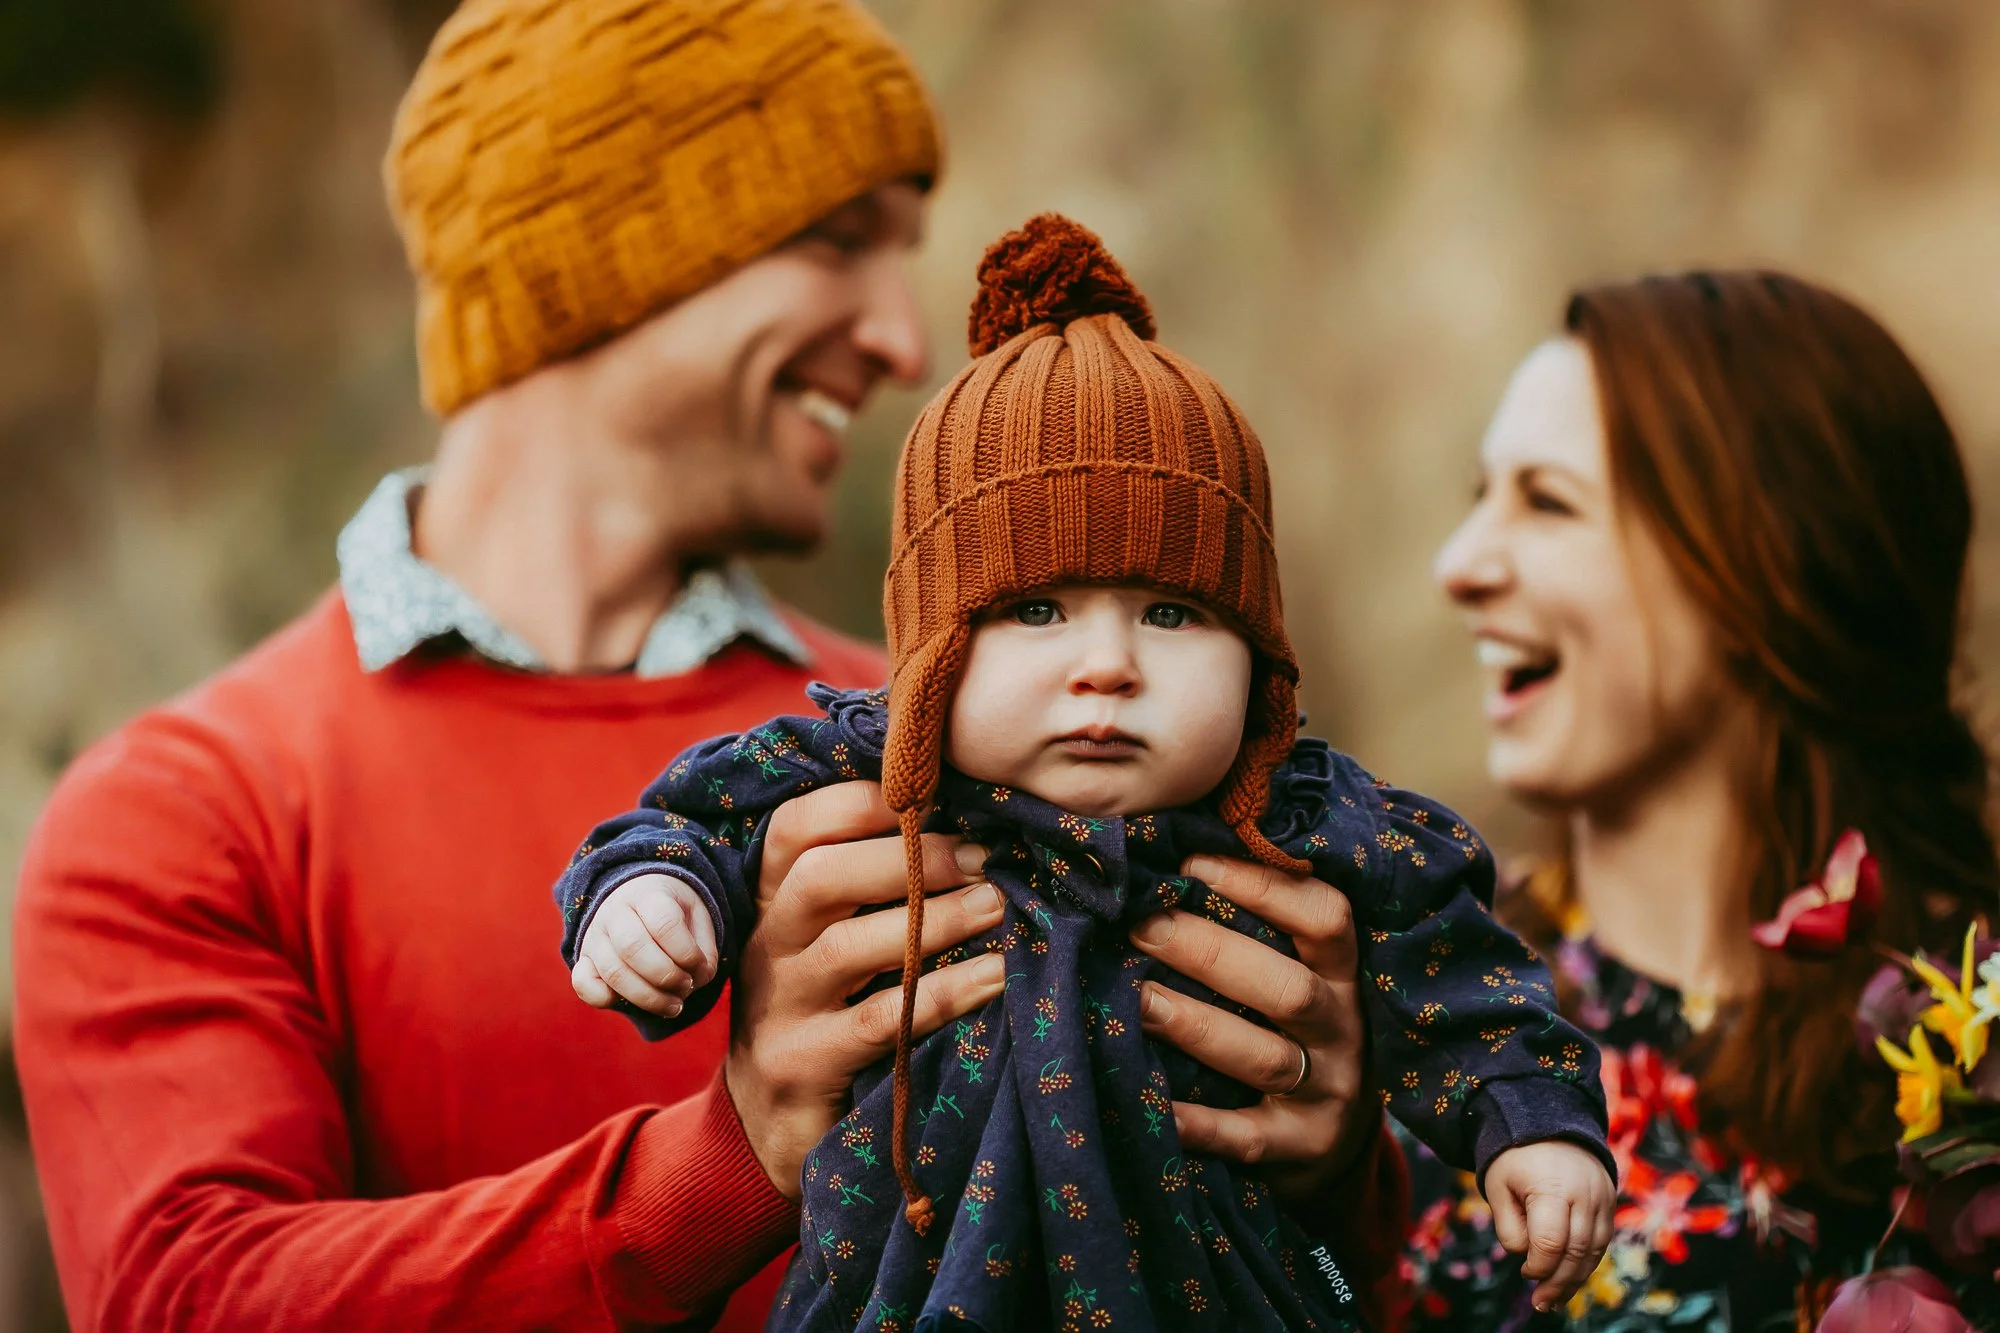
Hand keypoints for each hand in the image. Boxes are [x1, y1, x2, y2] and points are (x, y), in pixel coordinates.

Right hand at [570, 874, 717, 1017]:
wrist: (637, 898)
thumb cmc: (672, 912)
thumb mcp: (697, 917)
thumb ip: (703, 949)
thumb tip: (698, 979)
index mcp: (647, 895)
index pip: (664, 923)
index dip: (687, 952)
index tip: (698, 965)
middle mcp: (614, 913)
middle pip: (634, 948)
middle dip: (667, 977)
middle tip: (686, 986)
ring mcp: (595, 936)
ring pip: (613, 972)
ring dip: (648, 997)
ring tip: (674, 1005)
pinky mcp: (584, 959)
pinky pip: (583, 984)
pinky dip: (604, 1000)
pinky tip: (631, 1003)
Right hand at [723, 781, 1008, 1196]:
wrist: (767, 1125)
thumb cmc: (822, 1012)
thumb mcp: (827, 942)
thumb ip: (868, 889)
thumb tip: (967, 829)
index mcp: (772, 903)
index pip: (793, 830)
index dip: (858, 804)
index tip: (930, 798)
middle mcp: (767, 947)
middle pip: (818, 877)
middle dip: (906, 857)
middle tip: (979, 858)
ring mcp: (780, 1009)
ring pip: (848, 947)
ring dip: (934, 920)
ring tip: (998, 906)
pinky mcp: (805, 1066)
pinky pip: (879, 1020)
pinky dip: (944, 993)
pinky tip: (994, 977)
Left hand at [1132, 852, 1370, 1199]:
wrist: (1333, 1147)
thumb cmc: (1293, 1034)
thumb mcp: (1299, 977)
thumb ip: (1259, 931)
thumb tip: (1171, 859)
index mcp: (1344, 977)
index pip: (1326, 919)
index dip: (1265, 886)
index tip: (1193, 863)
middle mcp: (1343, 1032)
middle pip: (1289, 989)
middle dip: (1212, 953)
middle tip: (1142, 926)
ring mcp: (1326, 1096)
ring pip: (1265, 1057)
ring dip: (1197, 1025)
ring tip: (1135, 1000)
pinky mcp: (1297, 1151)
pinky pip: (1244, 1137)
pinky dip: (1196, 1123)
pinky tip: (1150, 1102)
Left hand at [1485, 1140, 1615, 1312]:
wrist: (1550, 1123)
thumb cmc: (1516, 1159)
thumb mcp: (1498, 1187)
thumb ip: (1509, 1226)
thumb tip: (1527, 1259)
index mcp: (1553, 1187)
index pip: (1551, 1241)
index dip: (1538, 1265)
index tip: (1524, 1272)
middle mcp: (1585, 1194)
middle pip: (1576, 1251)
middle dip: (1559, 1283)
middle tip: (1542, 1304)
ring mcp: (1603, 1198)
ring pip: (1594, 1251)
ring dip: (1575, 1279)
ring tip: (1555, 1300)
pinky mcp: (1610, 1202)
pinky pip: (1601, 1241)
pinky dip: (1586, 1262)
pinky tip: (1570, 1278)